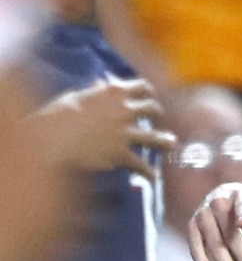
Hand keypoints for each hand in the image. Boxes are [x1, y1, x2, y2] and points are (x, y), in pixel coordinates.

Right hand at [37, 76, 175, 178]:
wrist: (50, 140)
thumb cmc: (56, 116)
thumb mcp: (75, 97)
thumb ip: (94, 91)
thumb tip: (101, 82)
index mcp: (113, 93)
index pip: (141, 86)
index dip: (148, 91)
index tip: (149, 95)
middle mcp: (123, 111)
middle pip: (152, 109)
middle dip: (158, 113)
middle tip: (158, 118)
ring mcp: (124, 133)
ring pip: (154, 137)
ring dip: (165, 141)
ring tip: (171, 143)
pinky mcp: (120, 155)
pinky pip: (141, 165)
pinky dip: (149, 172)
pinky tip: (154, 178)